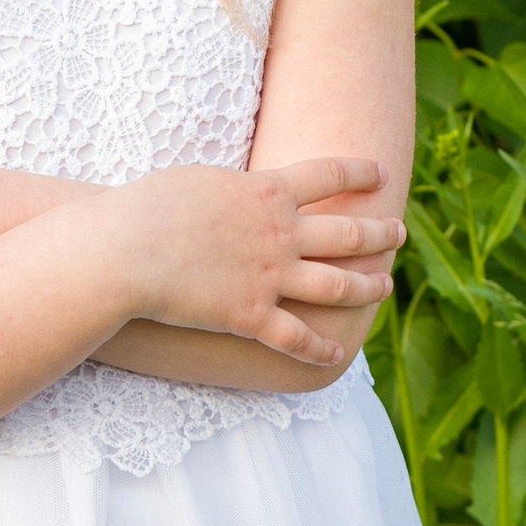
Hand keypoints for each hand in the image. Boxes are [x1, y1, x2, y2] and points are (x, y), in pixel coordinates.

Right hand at [112, 158, 404, 365]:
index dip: (359, 172)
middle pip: (348, 232)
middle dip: (379, 232)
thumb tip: (246, 188)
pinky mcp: (252, 317)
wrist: (126, 250)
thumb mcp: (200, 178)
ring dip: (367, 286)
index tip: (380, 173)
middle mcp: (282, 234)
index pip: (329, 175)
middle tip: (398, 233)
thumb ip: (234, 186)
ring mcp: (271, 277)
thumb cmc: (149, 205)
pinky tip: (337, 353)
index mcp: (269, 191)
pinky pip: (297, 337)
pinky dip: (320, 348)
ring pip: (337, 285)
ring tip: (385, 286)